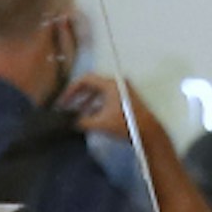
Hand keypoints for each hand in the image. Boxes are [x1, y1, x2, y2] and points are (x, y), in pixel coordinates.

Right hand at [60, 75, 179, 162]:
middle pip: (91, 85)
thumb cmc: (126, 125)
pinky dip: (96, 105)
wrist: (148, 132)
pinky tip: (90, 117)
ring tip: (76, 113)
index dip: (71, 89)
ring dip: (86, 101)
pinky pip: (106, 98)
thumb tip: (71, 123)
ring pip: (99, 92)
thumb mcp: (100, 123)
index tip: (64, 100)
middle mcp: (117, 84)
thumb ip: (82, 121)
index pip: (86, 79)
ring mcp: (122, 91)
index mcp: (110, 84)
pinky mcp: (125, 100)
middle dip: (77, 95)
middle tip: (66, 105)